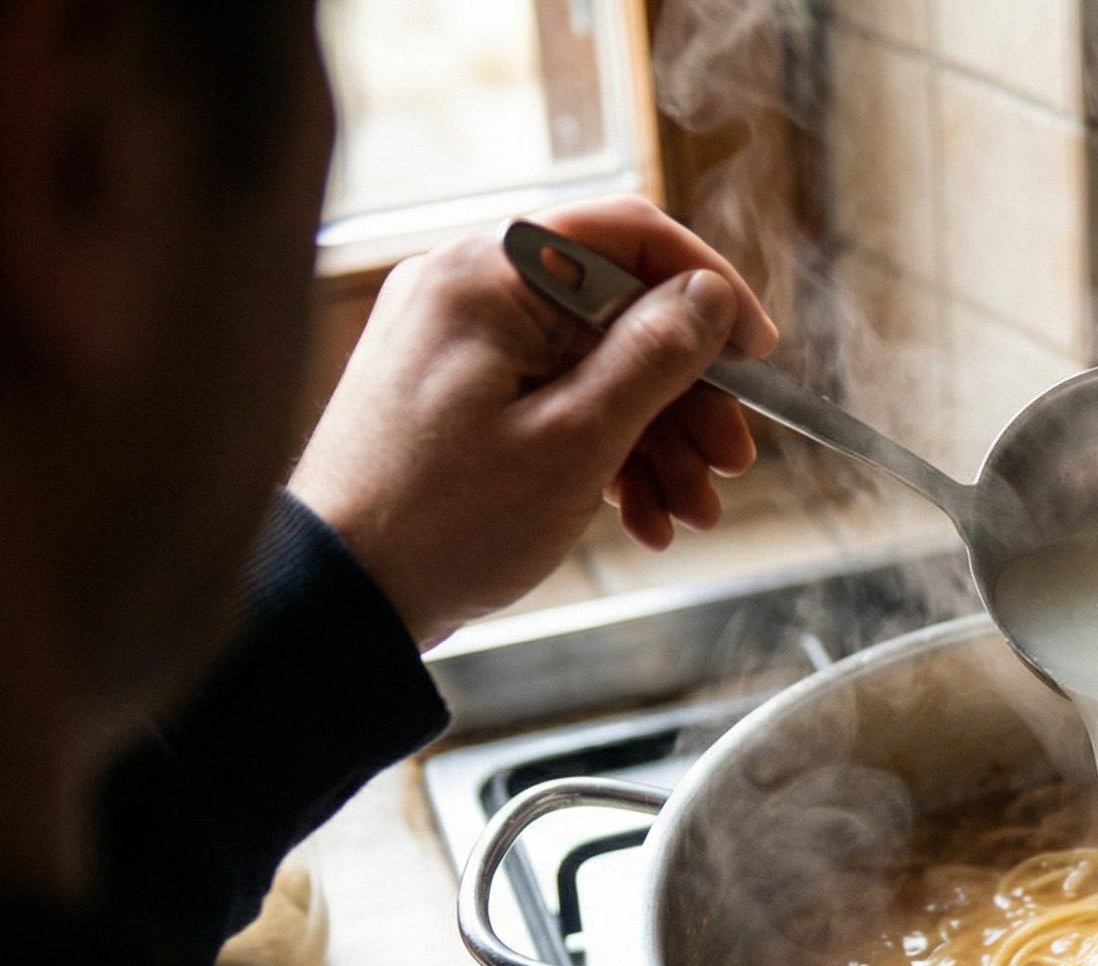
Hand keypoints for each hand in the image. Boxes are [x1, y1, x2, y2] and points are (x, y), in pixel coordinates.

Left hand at [289, 195, 778, 647]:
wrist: (340, 597)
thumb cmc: (440, 522)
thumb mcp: (574, 442)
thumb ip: (653, 359)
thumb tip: (709, 299)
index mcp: (488, 276)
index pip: (628, 236)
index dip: (709, 290)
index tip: (757, 354)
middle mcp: (469, 291)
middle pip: (619, 314)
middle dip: (687, 395)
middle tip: (730, 463)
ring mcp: (460, 345)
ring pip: (594, 367)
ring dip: (657, 440)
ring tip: (691, 513)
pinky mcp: (456, 395)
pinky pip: (554, 401)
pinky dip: (605, 453)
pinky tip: (643, 517)